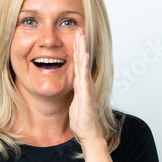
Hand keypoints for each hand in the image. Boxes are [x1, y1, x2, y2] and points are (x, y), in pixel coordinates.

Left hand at [68, 29, 102, 151]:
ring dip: (82, 50)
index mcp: (83, 84)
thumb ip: (75, 91)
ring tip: (81, 36)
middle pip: (82, 60)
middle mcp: (87, 84)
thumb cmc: (82, 120)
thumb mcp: (75, 102)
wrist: (89, 133)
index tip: (76, 36)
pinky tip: (83, 56)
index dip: (78, 49)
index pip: (79, 63)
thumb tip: (72, 85)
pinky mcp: (86, 95)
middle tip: (79, 29)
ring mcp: (87, 88)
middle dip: (81, 44)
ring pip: (84, 65)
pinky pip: (84, 78)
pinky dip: (84, 66)